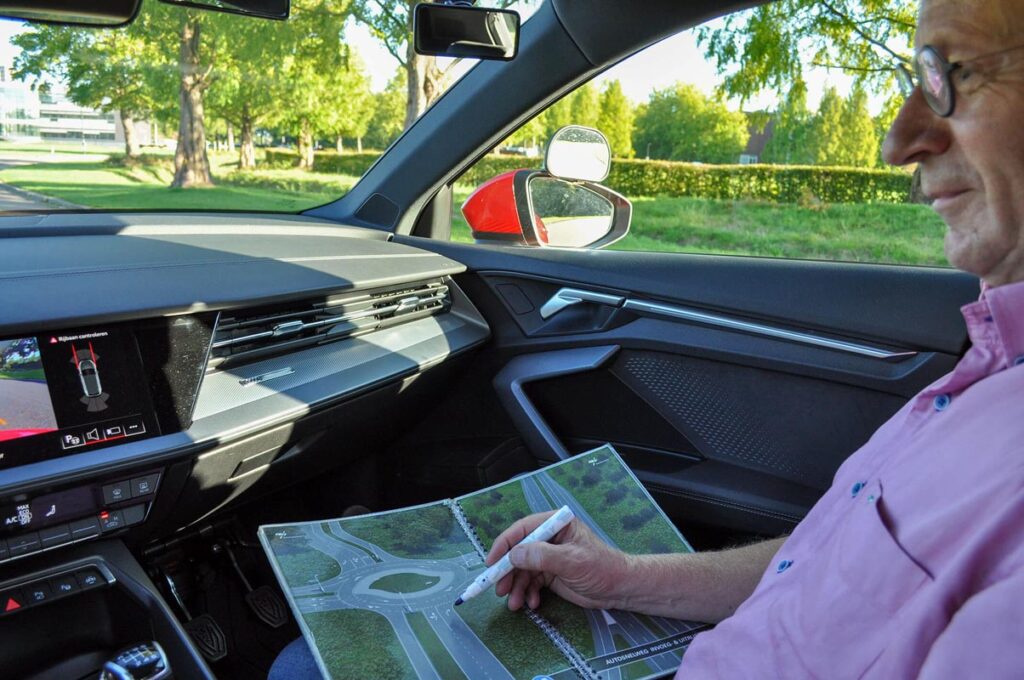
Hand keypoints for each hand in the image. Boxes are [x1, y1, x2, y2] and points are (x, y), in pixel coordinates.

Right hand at [486, 510, 630, 610]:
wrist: (619, 589)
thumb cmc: (600, 568)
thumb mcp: (571, 561)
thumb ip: (541, 556)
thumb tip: (514, 555)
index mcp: (555, 525)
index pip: (522, 530)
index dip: (504, 545)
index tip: (491, 562)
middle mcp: (549, 538)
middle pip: (518, 552)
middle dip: (508, 572)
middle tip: (499, 589)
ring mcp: (549, 557)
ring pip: (523, 570)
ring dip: (516, 587)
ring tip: (514, 604)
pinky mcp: (550, 574)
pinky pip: (531, 582)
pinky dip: (528, 593)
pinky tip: (532, 604)